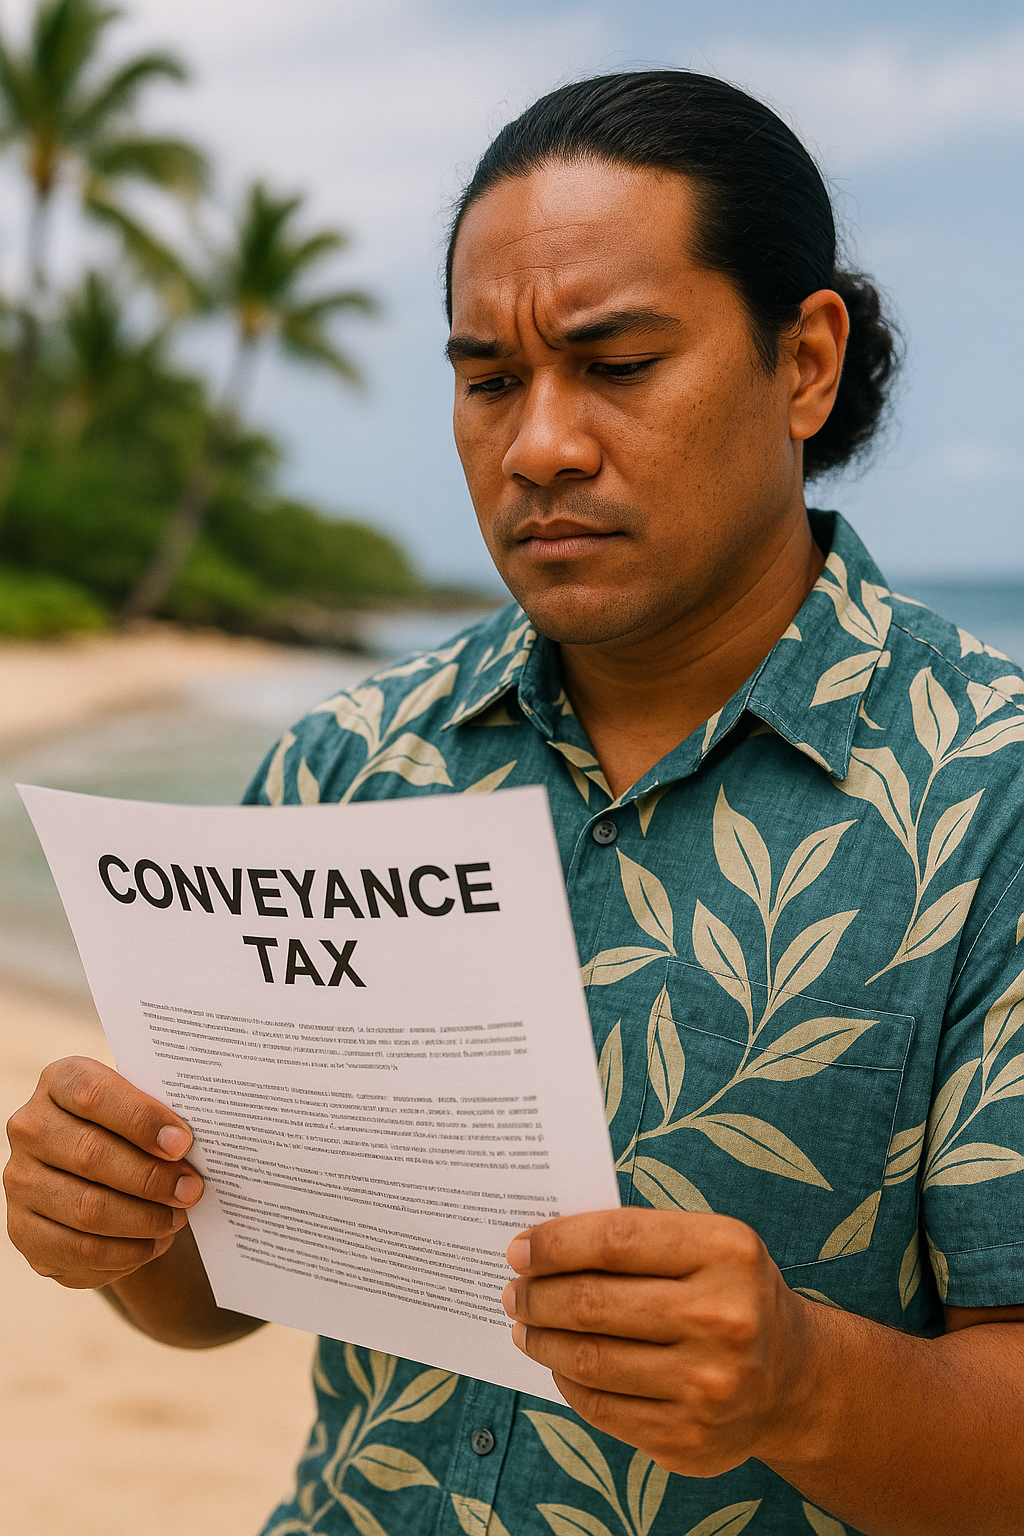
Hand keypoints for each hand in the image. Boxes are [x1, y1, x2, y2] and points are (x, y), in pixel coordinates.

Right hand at [4, 1055, 204, 1289]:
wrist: (95, 1172)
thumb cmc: (130, 1130)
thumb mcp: (142, 1108)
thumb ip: (162, 1116)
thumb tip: (197, 1144)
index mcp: (59, 1081)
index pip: (93, 1094)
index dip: (141, 1119)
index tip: (183, 1143)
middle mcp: (30, 1128)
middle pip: (91, 1155)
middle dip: (151, 1178)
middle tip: (192, 1190)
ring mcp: (20, 1181)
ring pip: (87, 1209)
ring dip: (143, 1219)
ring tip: (177, 1219)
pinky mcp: (24, 1230)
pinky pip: (78, 1250)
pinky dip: (125, 1252)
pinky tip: (153, 1243)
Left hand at [502, 1208, 823, 1474]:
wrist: (793, 1380)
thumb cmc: (732, 1294)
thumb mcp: (707, 1243)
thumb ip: (637, 1238)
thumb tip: (543, 1245)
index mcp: (727, 1253)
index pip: (615, 1241)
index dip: (555, 1244)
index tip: (519, 1249)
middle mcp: (724, 1321)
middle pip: (593, 1303)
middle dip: (537, 1295)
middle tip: (514, 1290)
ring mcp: (707, 1388)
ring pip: (589, 1360)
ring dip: (541, 1339)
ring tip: (525, 1325)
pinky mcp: (688, 1440)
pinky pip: (602, 1408)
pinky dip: (567, 1381)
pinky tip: (559, 1361)